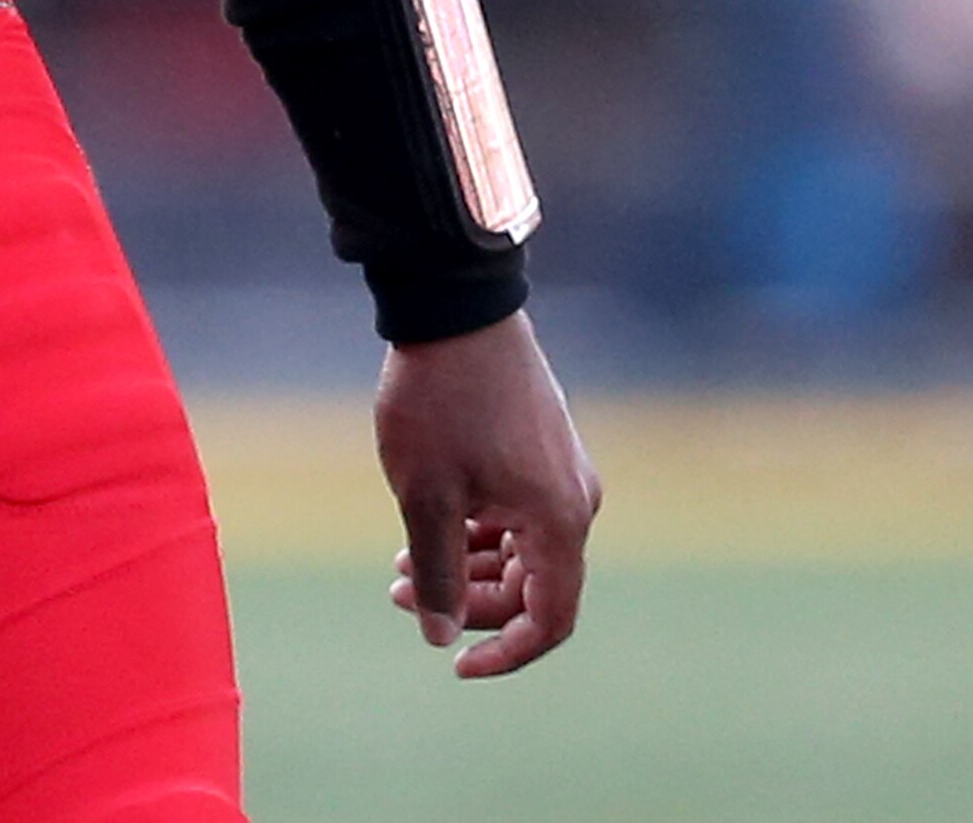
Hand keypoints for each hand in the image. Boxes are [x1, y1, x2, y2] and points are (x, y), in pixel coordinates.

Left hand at [371, 310, 596, 675]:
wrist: (454, 308)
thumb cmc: (439, 402)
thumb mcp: (426, 495)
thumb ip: (436, 573)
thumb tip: (438, 635)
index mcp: (558, 522)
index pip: (551, 620)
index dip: (505, 652)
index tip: (455, 664)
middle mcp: (574, 502)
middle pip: (532, 587)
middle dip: (468, 602)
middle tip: (399, 593)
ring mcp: (561, 473)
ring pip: (519, 550)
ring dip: (465, 566)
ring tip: (401, 563)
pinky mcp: (541, 449)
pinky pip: (517, 515)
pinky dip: (475, 531)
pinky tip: (426, 526)